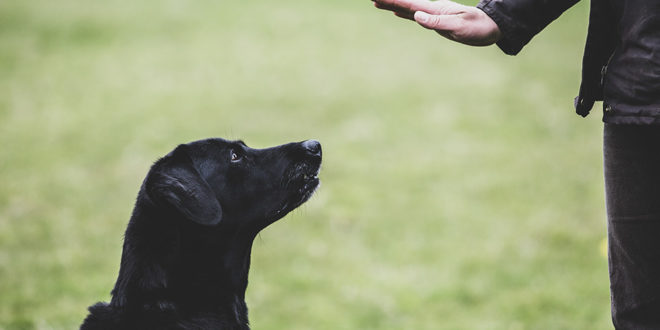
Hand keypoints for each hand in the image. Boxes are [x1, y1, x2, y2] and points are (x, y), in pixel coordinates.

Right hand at [373, 0, 500, 45]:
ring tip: (378, 2)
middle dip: (388, 0)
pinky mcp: (436, 21)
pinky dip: (404, 13)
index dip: (392, 0)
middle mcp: (432, 10)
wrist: (492, 27)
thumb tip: (416, 16)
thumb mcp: (458, 28)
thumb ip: (437, 22)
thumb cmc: (478, 28)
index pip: (408, 5)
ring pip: (408, 8)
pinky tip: (397, 13)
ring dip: (393, 5)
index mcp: (435, 10)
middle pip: (405, 4)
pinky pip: (415, 15)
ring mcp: (433, 15)